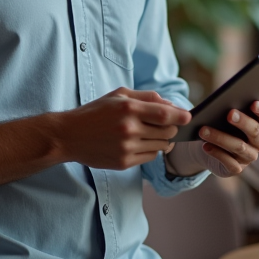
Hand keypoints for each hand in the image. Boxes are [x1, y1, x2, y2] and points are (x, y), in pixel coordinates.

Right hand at [58, 88, 190, 170]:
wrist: (69, 135)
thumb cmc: (96, 112)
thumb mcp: (118, 96)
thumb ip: (146, 97)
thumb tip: (171, 105)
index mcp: (128, 109)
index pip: (164, 114)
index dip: (180, 116)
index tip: (188, 117)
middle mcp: (129, 129)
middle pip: (167, 131)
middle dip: (171, 128)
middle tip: (165, 125)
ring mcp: (126, 148)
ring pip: (161, 146)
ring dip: (161, 140)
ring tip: (149, 133)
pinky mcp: (124, 162)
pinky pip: (150, 158)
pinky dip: (150, 150)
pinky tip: (139, 143)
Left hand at [166, 100, 258, 177]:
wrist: (210, 146)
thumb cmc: (222, 123)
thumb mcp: (227, 113)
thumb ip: (230, 104)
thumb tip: (221, 99)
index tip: (254, 103)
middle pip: (254, 131)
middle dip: (242, 122)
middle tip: (229, 113)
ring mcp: (250, 156)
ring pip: (239, 147)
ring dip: (220, 137)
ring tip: (203, 130)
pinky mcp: (237, 168)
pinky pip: (229, 162)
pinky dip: (216, 153)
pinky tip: (205, 146)